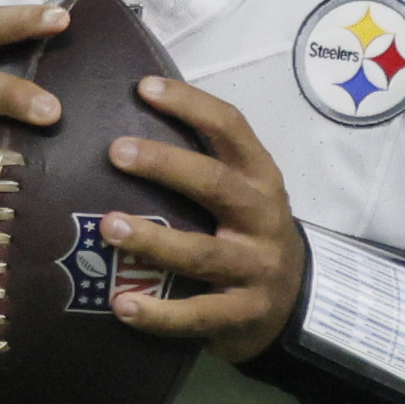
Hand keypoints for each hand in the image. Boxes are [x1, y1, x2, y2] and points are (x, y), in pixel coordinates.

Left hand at [95, 73, 306, 362]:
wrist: (295, 304)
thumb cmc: (249, 236)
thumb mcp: (243, 195)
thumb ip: (203, 167)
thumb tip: (128, 127)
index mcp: (261, 178)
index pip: (231, 129)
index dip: (190, 105)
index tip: (144, 88)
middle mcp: (263, 219)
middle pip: (216, 186)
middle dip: (166, 165)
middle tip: (116, 152)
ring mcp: (256, 269)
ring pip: (203, 254)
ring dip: (154, 240)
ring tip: (109, 228)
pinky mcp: (244, 315)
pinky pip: (199, 315)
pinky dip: (159, 315)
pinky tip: (122, 307)